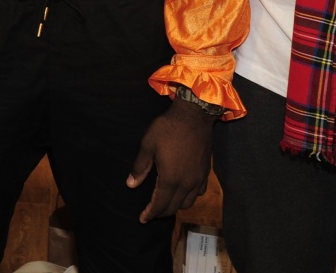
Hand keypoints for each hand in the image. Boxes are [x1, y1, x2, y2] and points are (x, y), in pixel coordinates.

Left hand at [127, 97, 214, 220]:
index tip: (142, 219)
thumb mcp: (148, 144)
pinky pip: (198, 192)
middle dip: (161, 213)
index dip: (150, 214)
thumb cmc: (168, 128)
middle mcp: (186, 183)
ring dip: (175, 207)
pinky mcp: (205, 172)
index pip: (160, 205)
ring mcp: (198, 179)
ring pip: (187, 203)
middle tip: (150, 213)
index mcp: (170, 179)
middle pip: (174, 207)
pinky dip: (189, 197)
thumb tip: (131, 184)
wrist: (194, 115)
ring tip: (165, 204)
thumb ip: (140, 167)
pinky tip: (182, 192)